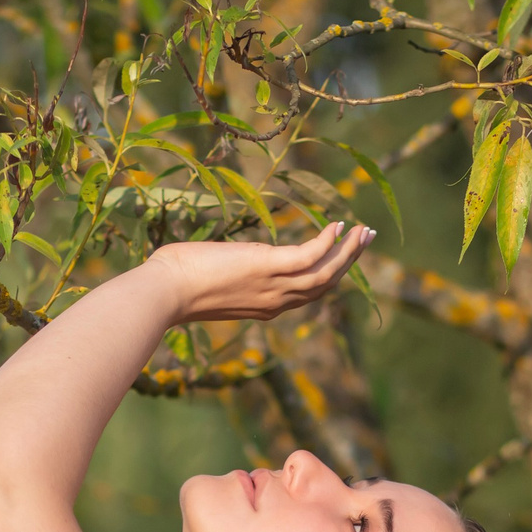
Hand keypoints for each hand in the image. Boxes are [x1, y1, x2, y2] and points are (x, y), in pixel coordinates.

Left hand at [147, 222, 373, 323]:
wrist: (165, 293)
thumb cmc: (175, 285)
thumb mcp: (211, 280)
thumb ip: (229, 273)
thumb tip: (220, 260)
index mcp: (264, 306)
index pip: (306, 291)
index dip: (328, 273)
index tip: (341, 255)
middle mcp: (275, 301)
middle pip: (324, 284)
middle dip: (349, 261)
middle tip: (367, 239)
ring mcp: (273, 286)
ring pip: (325, 272)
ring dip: (349, 252)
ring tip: (364, 231)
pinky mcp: (267, 267)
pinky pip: (309, 255)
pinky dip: (328, 242)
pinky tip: (337, 225)